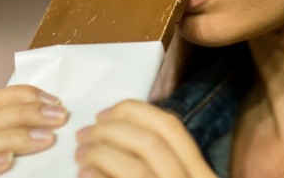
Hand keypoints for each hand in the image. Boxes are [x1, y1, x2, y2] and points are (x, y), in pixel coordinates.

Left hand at [75, 100, 215, 177]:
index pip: (172, 126)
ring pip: (136, 168)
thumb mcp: (177, 176)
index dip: (134, 112)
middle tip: (83, 135)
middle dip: (111, 131)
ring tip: (80, 155)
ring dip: (101, 155)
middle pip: (152, 142)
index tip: (103, 114)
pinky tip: (84, 175)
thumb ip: (161, 160)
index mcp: (203, 174)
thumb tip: (118, 132)